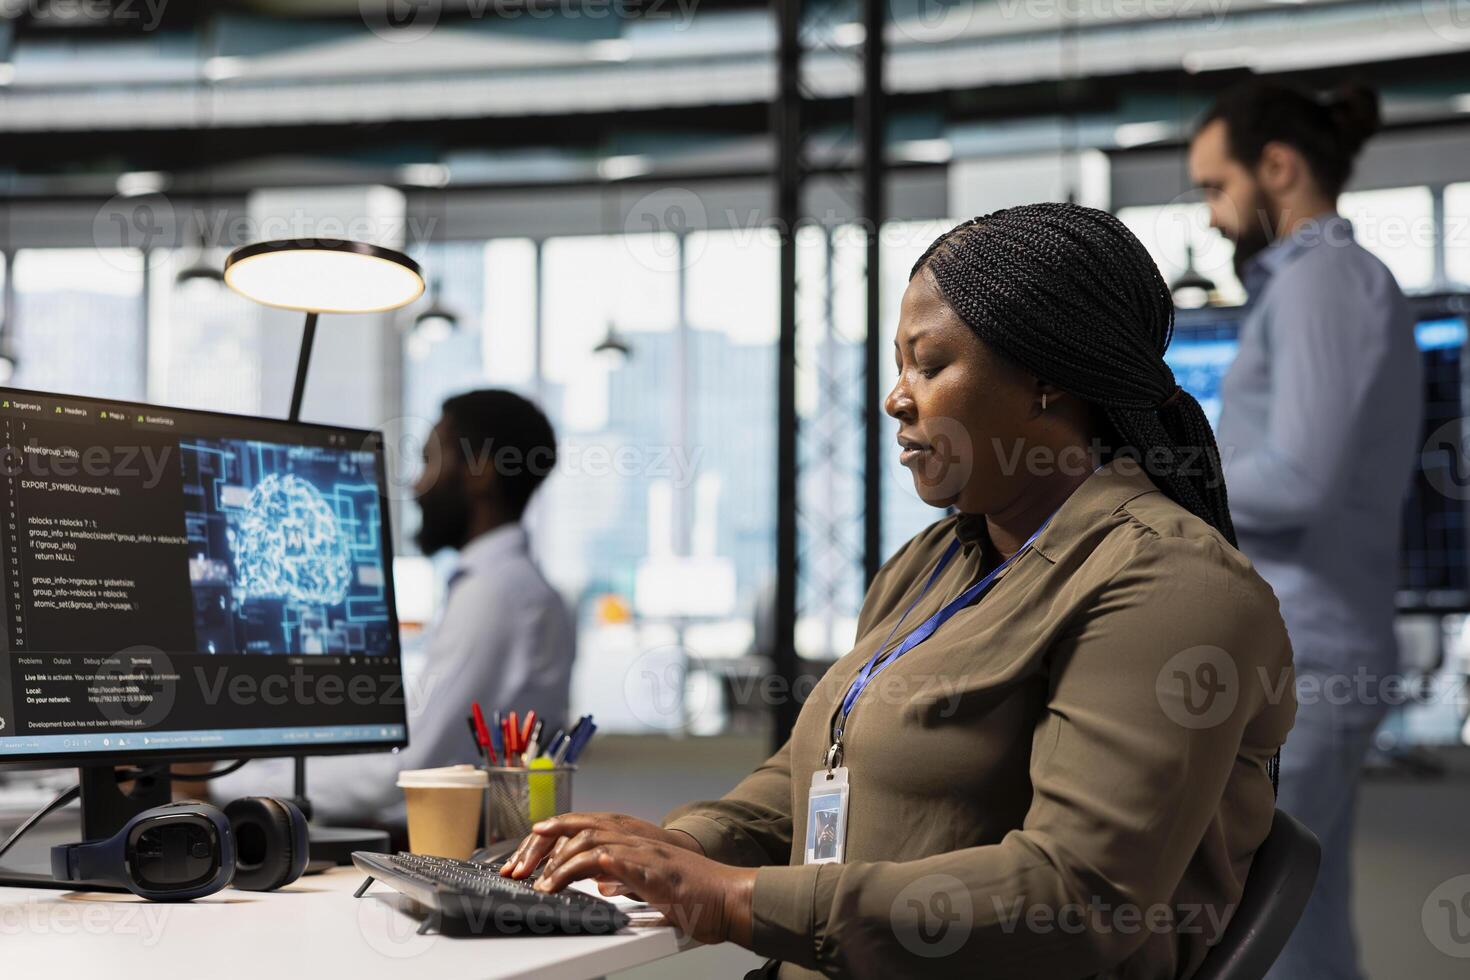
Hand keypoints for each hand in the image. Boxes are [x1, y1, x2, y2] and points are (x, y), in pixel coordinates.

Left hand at [500, 811, 701, 880]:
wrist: (725, 897)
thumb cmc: (692, 892)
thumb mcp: (647, 878)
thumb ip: (622, 874)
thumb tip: (600, 880)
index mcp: (629, 835)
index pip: (579, 824)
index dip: (548, 836)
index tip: (524, 851)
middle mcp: (631, 833)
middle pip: (573, 824)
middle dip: (540, 843)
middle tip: (517, 865)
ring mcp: (637, 846)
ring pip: (583, 836)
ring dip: (552, 858)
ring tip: (534, 880)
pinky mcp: (642, 864)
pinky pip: (599, 859)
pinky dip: (571, 870)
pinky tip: (556, 884)